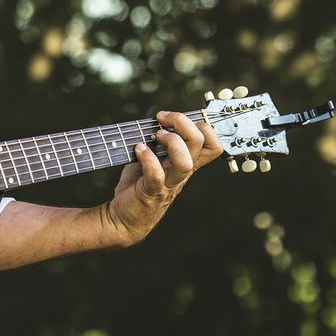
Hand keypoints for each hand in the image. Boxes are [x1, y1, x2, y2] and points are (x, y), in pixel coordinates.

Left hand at [102, 110, 222, 246]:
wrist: (123, 218)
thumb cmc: (138, 184)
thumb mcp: (153, 158)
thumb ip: (159, 141)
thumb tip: (159, 118)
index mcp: (186, 163)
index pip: (213, 144)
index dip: (202, 125)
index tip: (175, 117)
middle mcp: (181, 173)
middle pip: (201, 144)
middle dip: (183, 123)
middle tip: (162, 120)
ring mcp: (168, 184)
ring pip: (185, 162)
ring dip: (172, 142)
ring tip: (156, 136)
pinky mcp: (151, 192)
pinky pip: (156, 175)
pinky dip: (147, 158)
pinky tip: (138, 149)